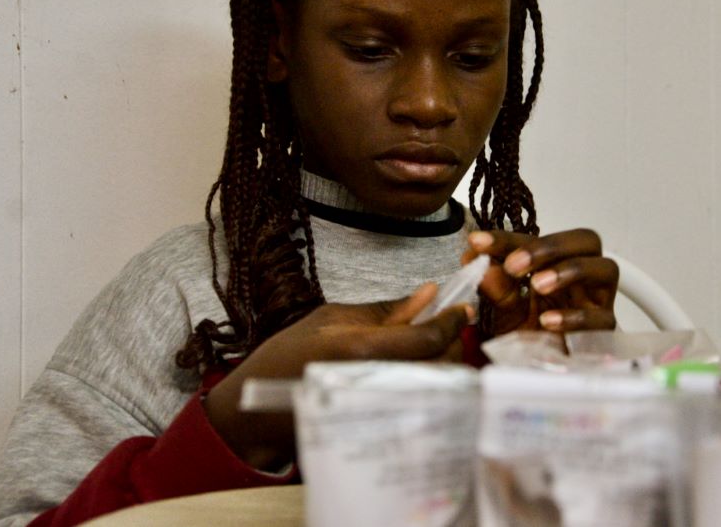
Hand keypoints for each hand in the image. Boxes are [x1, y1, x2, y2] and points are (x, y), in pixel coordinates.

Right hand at [204, 283, 470, 468]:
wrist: (257, 410)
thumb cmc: (289, 355)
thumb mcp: (334, 318)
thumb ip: (387, 309)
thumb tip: (430, 293)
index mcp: (361, 350)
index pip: (428, 338)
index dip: (452, 321)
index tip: (463, 308)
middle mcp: (377, 383)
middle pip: (442, 365)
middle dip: (451, 342)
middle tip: (448, 325)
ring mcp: (381, 410)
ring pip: (439, 388)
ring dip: (445, 365)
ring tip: (433, 348)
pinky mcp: (381, 427)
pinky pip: (424, 406)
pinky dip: (432, 386)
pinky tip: (421, 372)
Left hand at [467, 229, 617, 334]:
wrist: (536, 376)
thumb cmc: (525, 338)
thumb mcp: (500, 311)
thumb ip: (492, 285)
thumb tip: (475, 258)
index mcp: (554, 264)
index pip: (538, 239)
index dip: (508, 239)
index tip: (479, 243)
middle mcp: (580, 277)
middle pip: (585, 240)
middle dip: (550, 246)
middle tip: (515, 264)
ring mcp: (596, 302)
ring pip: (606, 268)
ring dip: (569, 270)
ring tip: (538, 285)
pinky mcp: (604, 332)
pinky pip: (602, 318)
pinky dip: (574, 316)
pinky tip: (548, 321)